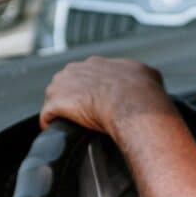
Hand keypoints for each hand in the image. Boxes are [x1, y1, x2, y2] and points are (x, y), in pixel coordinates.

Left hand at [41, 56, 173, 133]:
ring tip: (69, 125)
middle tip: (84, 117)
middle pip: (67, 85)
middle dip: (73, 99)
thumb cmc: (143, 92)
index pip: (86, 75)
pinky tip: (58, 133)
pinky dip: (51, 125)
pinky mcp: (56, 103)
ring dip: (60, 111)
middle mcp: (77, 69)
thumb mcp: (148, 74)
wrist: (133, 103)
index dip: (90, 91)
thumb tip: (147, 80)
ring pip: (55, 99)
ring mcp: (63, 85)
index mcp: (97, 63)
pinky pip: (47, 116)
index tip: (96, 104)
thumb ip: (141, 74)